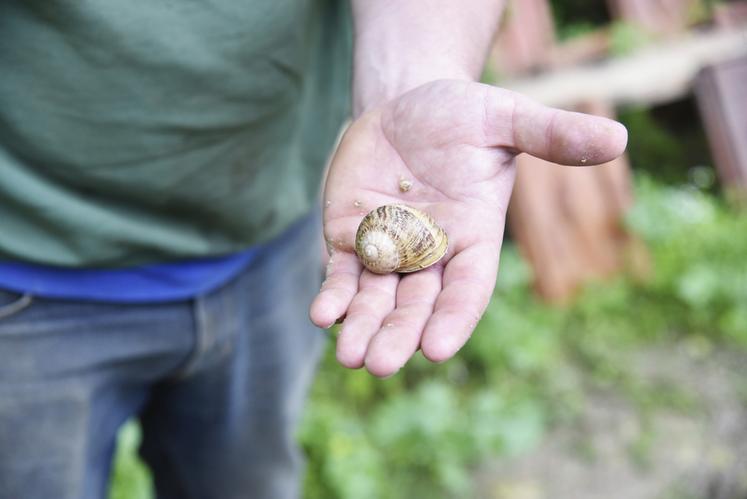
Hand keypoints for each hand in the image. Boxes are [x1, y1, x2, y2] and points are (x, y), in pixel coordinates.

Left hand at [310, 79, 626, 376]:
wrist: (407, 105)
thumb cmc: (463, 114)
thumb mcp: (505, 118)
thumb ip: (550, 135)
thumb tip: (617, 138)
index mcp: (474, 239)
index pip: (467, 289)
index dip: (454, 318)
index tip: (438, 349)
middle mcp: (432, 256)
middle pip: (417, 307)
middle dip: (399, 335)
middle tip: (380, 365)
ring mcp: (389, 252)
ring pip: (376, 300)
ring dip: (362, 328)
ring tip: (349, 356)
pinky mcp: (351, 240)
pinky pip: (342, 275)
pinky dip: (333, 296)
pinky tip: (321, 315)